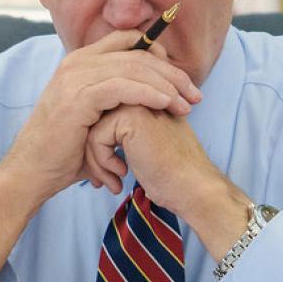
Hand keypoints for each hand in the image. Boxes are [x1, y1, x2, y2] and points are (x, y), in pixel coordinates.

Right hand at [0, 29, 200, 206]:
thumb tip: (150, 98)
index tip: (182, 80)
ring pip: (134, 67)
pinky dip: (149, 94)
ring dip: (167, 85)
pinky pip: (124, 86)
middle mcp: (77, 63)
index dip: (160, 54)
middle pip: (137, 53)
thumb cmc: (65, 150)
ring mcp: (75, 77)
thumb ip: (116, 101)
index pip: (128, 41)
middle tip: (195, 95)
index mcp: (80, 62)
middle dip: (172, 73)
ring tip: (187, 105)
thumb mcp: (94, 117)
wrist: (33, 171)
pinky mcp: (79, 96)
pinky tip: (167, 105)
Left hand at [84, 105, 251, 260]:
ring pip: (92, 129)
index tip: (108, 173)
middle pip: (94, 120)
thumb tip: (89, 137)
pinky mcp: (131, 117)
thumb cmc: (171, 174)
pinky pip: (96, 138)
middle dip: (94, 154)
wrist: (192, 187)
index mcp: (145, 97)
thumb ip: (122, 132)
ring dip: (96, 161)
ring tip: (112, 181)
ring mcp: (137, 102)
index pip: (101, 116)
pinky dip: (102, 162)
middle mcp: (141, 94)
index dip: (100, 148)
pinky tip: (122, 173)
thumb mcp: (144, 145)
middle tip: (103, 179)